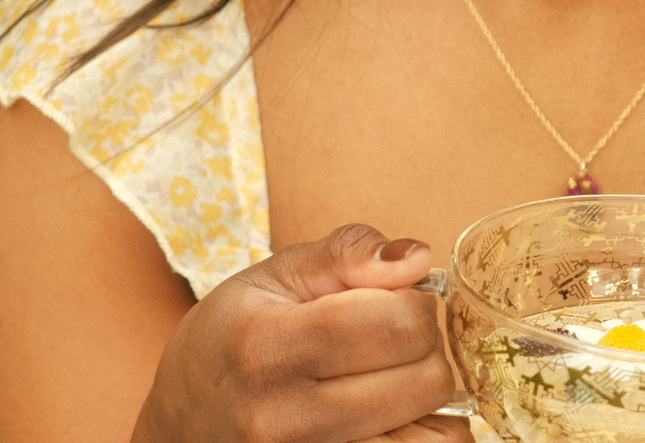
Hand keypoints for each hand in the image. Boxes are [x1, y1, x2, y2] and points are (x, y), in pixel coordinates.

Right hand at [130, 224, 469, 442]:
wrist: (181, 423)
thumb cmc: (233, 337)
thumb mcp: (277, 274)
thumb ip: (349, 253)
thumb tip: (417, 259)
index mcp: (268, 347)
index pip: (396, 324)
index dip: (417, 302)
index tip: (399, 298)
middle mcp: (281, 420)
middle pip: (423, 380)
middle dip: (426, 347)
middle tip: (395, 339)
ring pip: (430, 435)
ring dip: (427, 400)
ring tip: (394, 378)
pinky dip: (418, 434)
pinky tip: (390, 415)